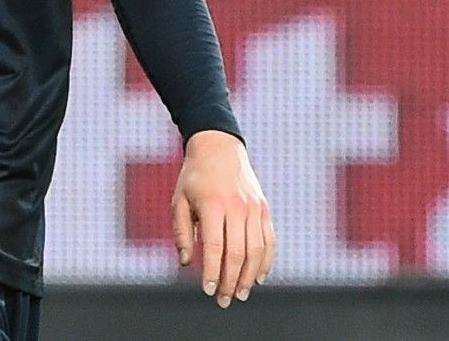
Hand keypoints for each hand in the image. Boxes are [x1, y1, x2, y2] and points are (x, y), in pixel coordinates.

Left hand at [173, 129, 274, 307]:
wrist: (219, 148)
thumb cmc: (194, 177)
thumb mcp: (179, 200)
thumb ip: (181, 232)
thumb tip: (186, 263)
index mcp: (212, 205)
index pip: (215, 247)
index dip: (212, 272)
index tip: (208, 290)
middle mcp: (236, 207)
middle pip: (238, 253)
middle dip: (231, 281)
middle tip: (225, 300)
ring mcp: (254, 208)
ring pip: (257, 250)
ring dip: (250, 276)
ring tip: (241, 293)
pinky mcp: (264, 209)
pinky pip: (270, 240)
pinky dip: (266, 261)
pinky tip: (259, 277)